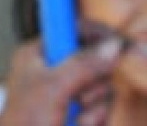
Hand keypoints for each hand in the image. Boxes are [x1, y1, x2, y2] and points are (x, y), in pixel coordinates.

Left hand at [0, 31, 121, 125]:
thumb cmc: (26, 123)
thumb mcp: (54, 88)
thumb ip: (84, 64)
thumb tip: (116, 45)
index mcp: (37, 55)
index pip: (72, 30)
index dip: (97, 33)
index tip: (120, 41)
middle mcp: (51, 72)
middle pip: (95, 63)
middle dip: (94, 84)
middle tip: (78, 99)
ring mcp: (65, 96)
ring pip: (103, 90)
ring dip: (94, 108)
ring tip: (73, 119)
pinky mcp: (76, 116)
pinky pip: (101, 112)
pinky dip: (94, 121)